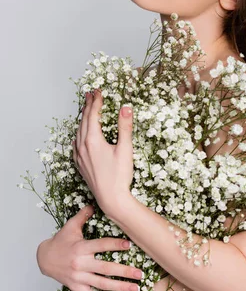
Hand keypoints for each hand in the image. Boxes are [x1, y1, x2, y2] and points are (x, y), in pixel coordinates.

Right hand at [36, 205, 142, 290]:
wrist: (44, 259)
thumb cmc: (60, 241)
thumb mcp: (70, 226)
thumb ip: (83, 215)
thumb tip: (94, 203)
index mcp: (81, 248)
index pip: (101, 246)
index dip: (115, 245)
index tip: (129, 245)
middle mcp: (80, 264)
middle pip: (105, 269)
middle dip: (124, 272)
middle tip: (140, 274)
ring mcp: (79, 278)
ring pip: (102, 284)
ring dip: (120, 287)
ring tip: (136, 288)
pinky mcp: (77, 288)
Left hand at [71, 89, 133, 216]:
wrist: (111, 199)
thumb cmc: (120, 176)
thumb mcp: (125, 149)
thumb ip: (125, 127)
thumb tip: (125, 107)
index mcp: (93, 140)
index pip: (93, 114)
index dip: (96, 101)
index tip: (98, 91)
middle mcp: (83, 146)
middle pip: (83, 120)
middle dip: (87, 106)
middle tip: (90, 94)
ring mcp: (79, 156)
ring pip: (78, 132)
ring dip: (82, 119)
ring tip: (86, 110)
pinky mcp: (80, 165)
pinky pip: (75, 144)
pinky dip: (78, 134)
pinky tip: (79, 136)